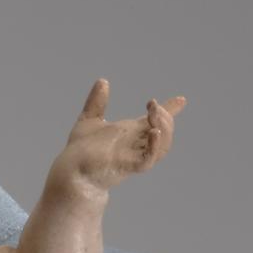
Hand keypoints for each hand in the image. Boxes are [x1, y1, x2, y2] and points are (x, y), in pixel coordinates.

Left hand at [56, 78, 185, 192]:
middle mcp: (136, 145)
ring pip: (162, 147)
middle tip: (152, 104)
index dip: (170, 110)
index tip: (181, 99)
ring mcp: (133, 157)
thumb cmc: (80, 150)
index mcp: (131, 133)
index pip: (155, 121)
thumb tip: (103, 81)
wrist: (70, 171)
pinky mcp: (126, 167)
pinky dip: (154, 148)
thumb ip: (97, 102)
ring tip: (155, 112)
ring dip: (164, 129)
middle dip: (165, 116)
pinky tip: (154, 133)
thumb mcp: (89, 120)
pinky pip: (148, 160)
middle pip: (164, 132)